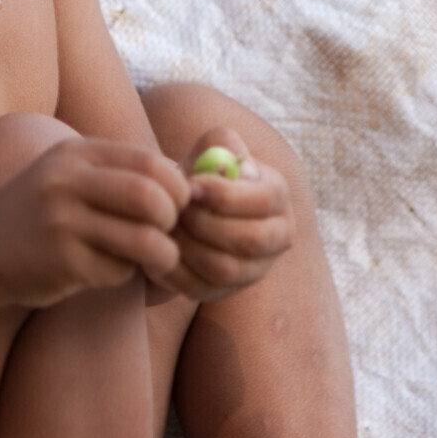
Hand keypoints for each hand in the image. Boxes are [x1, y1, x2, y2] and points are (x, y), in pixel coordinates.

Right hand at [0, 138, 190, 307]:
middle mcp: (65, 183)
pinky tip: (109, 269)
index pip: (149, 162)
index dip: (176, 186)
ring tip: (157, 258)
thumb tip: (187, 178)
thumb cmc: (39, 213)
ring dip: (162, 254)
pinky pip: (118, 271)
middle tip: (169, 232)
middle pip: (150, 196)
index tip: (177, 205)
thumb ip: (119, 172)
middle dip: (173, 219)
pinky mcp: (59, 263)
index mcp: (75, 154)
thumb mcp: (69, 175)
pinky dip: (126, 273)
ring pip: (143, 239)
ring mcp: (60, 224)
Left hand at [159, 126, 294, 301]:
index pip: (265, 200)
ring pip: (224, 269)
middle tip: (174, 210)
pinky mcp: (224, 292)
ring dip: (188, 246)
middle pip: (250, 240)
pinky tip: (159, 247)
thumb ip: (222, 145)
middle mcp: (277, 237)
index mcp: (277, 197)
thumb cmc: (198, 173)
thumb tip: (237, 169)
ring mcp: (253, 270)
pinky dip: (174, 269)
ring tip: (165, 226)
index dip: (226, 195)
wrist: (181, 207)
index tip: (189, 187)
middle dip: (205, 223)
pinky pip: (199, 289)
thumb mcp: (209, 148)